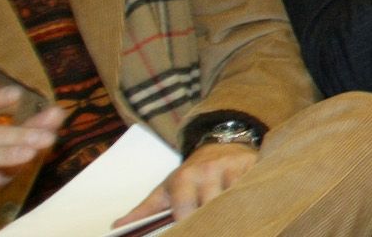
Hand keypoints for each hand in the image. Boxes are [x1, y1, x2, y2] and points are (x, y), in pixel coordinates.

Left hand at [113, 142, 257, 225]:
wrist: (220, 143)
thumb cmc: (191, 173)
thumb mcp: (166, 188)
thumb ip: (145, 209)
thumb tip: (117, 227)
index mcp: (183, 177)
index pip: (186, 210)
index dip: (188, 225)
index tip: (189, 232)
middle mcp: (207, 170)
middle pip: (212, 206)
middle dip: (213, 221)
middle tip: (211, 228)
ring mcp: (232, 166)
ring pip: (235, 198)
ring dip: (234, 212)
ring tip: (232, 222)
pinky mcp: (253, 163)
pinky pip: (254, 186)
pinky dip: (252, 197)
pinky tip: (248, 206)